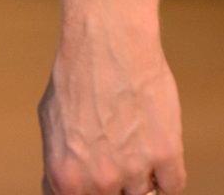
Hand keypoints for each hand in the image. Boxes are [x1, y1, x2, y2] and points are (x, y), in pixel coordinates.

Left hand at [38, 23, 185, 194]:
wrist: (108, 43)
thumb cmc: (76, 76)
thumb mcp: (50, 123)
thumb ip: (58, 163)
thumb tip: (61, 188)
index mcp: (66, 177)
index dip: (87, 192)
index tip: (99, 183)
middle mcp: (99, 180)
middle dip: (112, 184)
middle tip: (114, 154)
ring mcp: (134, 169)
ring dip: (140, 176)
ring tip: (132, 142)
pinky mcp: (166, 154)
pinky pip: (172, 186)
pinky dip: (166, 174)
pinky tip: (156, 152)